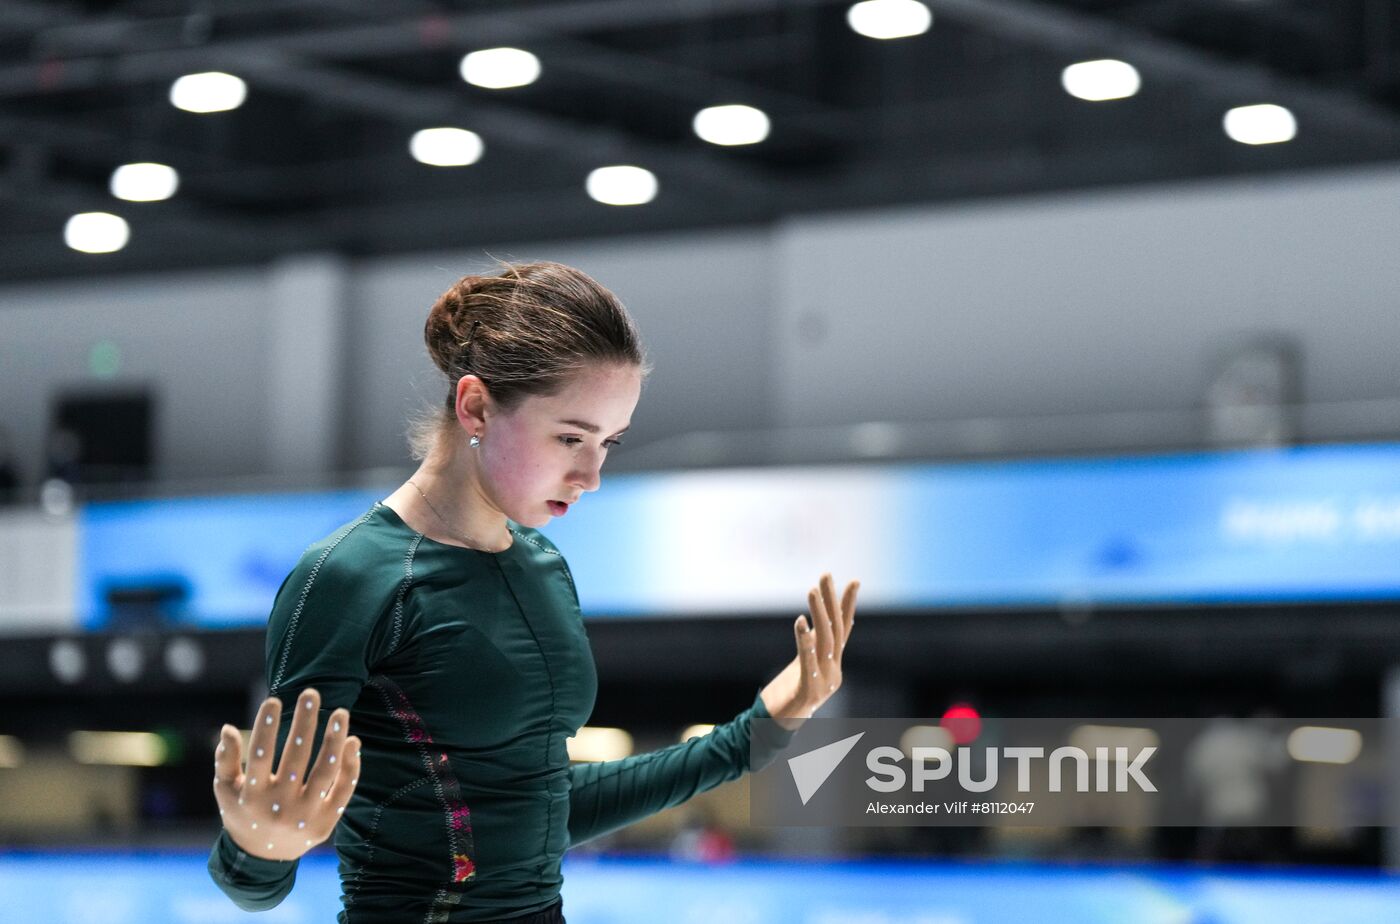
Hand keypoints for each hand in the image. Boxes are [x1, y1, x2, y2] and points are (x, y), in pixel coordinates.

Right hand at [212, 687, 360, 860]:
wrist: (264, 857)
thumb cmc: (242, 812)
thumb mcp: (226, 790)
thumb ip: (225, 760)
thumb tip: (228, 729)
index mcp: (252, 798)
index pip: (260, 757)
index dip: (265, 728)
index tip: (274, 699)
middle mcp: (280, 808)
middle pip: (297, 759)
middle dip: (305, 723)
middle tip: (311, 693)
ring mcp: (305, 817)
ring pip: (325, 774)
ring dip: (335, 741)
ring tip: (340, 712)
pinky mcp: (326, 823)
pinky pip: (343, 791)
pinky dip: (349, 766)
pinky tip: (352, 741)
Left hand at [760, 573, 859, 730]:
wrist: (776, 728)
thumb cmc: (788, 694)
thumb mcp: (803, 666)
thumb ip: (812, 647)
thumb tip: (814, 623)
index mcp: (833, 664)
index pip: (844, 629)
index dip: (848, 605)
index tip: (854, 581)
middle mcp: (834, 671)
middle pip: (835, 630)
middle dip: (831, 600)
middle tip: (826, 575)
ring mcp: (823, 683)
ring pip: (824, 641)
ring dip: (818, 613)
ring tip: (812, 589)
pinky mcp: (808, 691)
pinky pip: (807, 661)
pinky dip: (804, 640)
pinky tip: (800, 621)